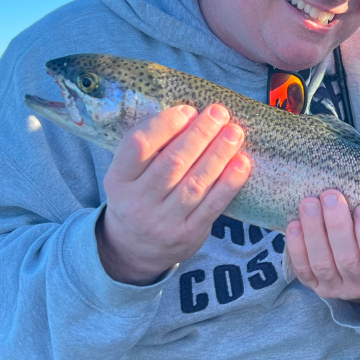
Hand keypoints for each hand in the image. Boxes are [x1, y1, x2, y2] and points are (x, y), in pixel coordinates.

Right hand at [97, 104, 250, 284]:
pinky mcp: (188, 235)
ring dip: (219, 154)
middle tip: (219, 113)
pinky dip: (229, 183)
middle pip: (173, 162)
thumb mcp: (128, 175)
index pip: (138, 145)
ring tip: (234, 133)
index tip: (187, 110)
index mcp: (118, 179)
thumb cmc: (138, 197)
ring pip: (195, 182)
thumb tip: (191, 115)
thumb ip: (150, 148)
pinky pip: (212, 206)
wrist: (134, 249)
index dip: (165, 124)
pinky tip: (241, 163)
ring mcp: (163, 221)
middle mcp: (138, 202)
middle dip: (200, 134)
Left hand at [285, 189, 359, 306]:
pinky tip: (295, 224)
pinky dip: (296, 246)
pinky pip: (303, 269)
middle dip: (336, 225)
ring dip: (314, 230)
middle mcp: (359, 286)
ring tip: (309, 204)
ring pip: (322, 263)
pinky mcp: (314, 286)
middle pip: (347, 258)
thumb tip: (357, 189)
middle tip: (331, 196)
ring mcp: (335, 288)